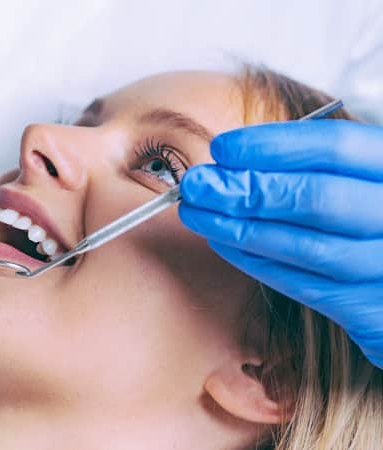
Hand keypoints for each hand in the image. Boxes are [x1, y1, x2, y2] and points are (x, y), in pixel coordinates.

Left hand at [178, 119, 382, 367]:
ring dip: (239, 228)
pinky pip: (304, 285)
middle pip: (317, 197)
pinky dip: (257, 261)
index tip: (222, 148)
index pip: (336, 147)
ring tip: (196, 213)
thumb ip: (311, 165)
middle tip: (196, 184)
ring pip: (306, 247)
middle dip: (246, 189)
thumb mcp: (361, 178)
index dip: (273, 146)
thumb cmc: (375, 219)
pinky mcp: (374, 311)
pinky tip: (222, 242)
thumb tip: (230, 161)